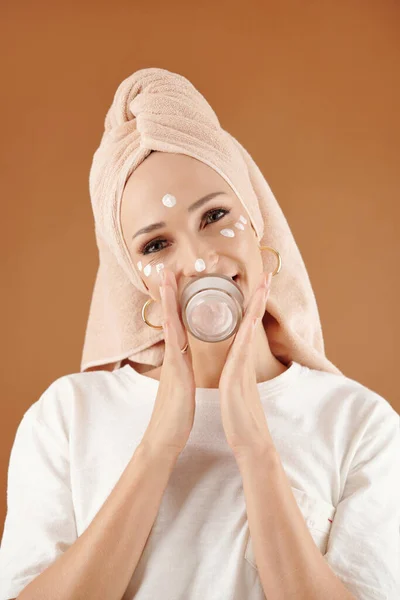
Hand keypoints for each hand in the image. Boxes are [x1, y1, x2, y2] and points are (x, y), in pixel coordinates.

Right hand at [140, 268, 195, 457]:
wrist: (164, 439)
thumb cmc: (175, 415)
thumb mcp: (181, 388)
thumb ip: (181, 373)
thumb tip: (182, 365)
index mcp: (178, 360)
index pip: (177, 325)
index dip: (176, 304)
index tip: (175, 284)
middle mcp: (173, 357)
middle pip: (170, 318)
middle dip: (168, 294)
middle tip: (166, 270)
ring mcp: (172, 364)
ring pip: (170, 326)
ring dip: (167, 302)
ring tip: (165, 280)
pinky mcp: (175, 375)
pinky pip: (174, 346)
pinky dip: (171, 329)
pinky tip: (169, 316)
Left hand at [218, 271, 274, 460]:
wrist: (250, 443)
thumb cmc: (240, 418)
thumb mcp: (235, 390)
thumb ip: (236, 376)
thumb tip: (235, 368)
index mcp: (239, 363)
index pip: (244, 328)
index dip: (250, 307)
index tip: (255, 287)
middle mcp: (243, 361)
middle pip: (252, 323)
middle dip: (259, 299)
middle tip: (267, 276)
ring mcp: (242, 369)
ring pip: (248, 331)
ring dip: (256, 307)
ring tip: (263, 287)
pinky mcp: (237, 380)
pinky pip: (241, 351)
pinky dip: (245, 333)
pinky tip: (249, 320)